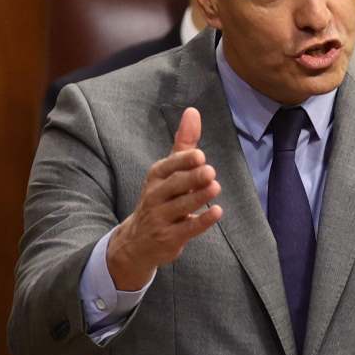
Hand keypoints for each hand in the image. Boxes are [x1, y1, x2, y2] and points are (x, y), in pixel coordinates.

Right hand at [107, 107, 222, 289]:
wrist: (137, 242)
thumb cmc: (160, 199)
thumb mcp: (168, 172)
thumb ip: (184, 144)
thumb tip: (193, 111)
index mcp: (156, 178)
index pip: (167, 167)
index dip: (182, 162)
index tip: (199, 155)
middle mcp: (155, 196)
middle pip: (173, 186)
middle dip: (191, 178)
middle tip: (210, 170)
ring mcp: (160, 219)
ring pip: (180, 207)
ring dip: (198, 197)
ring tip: (215, 187)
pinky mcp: (169, 238)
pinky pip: (187, 229)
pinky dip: (201, 221)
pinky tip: (217, 212)